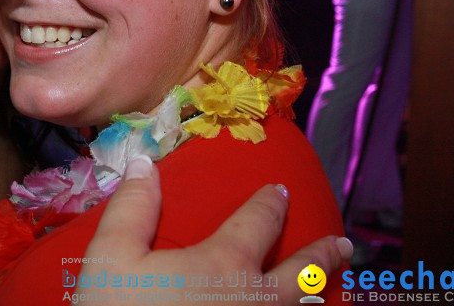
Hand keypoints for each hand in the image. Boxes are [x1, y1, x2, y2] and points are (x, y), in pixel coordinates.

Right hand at [77, 156, 351, 304]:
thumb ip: (133, 208)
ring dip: (315, 294)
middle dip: (321, 255)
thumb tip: (143, 161)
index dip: (269, 204)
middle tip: (342, 245)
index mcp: (224, 263)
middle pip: (299, 273)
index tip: (280, 190)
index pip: (257, 222)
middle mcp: (254, 299)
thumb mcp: (111, 256)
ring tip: (326, 288)